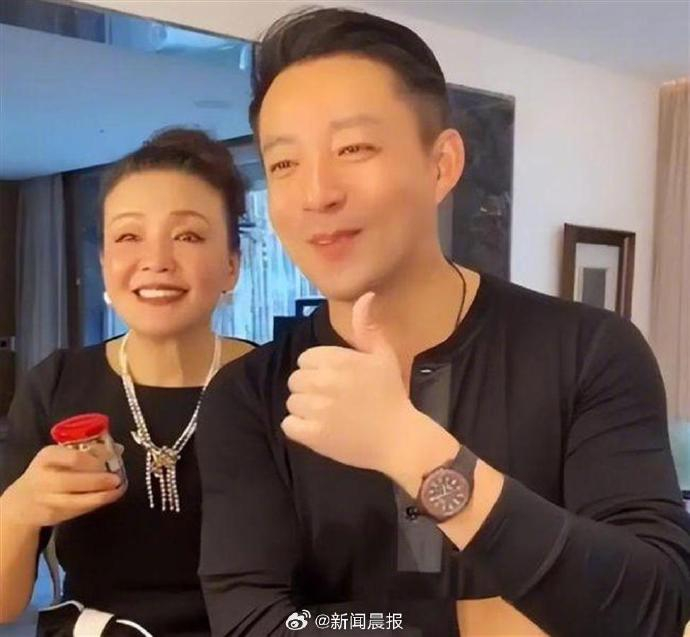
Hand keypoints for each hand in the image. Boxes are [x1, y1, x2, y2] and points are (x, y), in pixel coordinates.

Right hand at [2, 445, 124, 527]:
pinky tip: (108, 498)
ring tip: (116, 490)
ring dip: (99, 496)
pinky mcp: (52, 515)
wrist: (22, 501)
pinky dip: (94, 504)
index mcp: (47, 457)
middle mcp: (43, 478)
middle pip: (70, 481)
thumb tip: (118, 449)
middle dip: (96, 480)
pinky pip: (76, 510)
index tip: (110, 459)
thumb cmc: (49, 472)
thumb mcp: (61, 455)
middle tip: (115, 479)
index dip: (94, 459)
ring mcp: (45, 499)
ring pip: (74, 500)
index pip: (72, 457)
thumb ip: (88, 451)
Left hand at [282, 292, 427, 475]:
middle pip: (295, 380)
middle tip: (334, 399)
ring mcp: (317, 409)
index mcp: (337, 359)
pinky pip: (289, 425)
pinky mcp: (312, 435)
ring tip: (328, 415)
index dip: (319, 369)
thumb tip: (365, 295)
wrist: (399, 438)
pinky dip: (300, 428)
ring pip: (292, 402)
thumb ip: (366, 327)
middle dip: (311, 388)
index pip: (305, 359)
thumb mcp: (382, 355)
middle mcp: (323, 381)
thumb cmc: (391, 394)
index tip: (337, 380)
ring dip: (306, 409)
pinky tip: (319, 429)